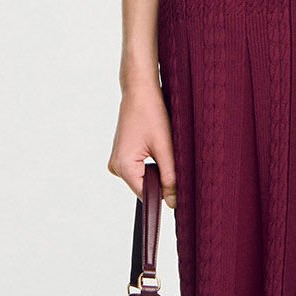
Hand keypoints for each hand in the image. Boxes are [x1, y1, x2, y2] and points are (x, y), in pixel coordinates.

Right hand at [109, 79, 177, 204]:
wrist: (140, 91)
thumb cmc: (151, 113)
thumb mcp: (165, 149)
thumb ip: (170, 179)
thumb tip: (174, 203)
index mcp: (123, 167)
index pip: (146, 195)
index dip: (163, 194)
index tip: (179, 186)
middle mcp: (115, 167)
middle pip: (144, 187)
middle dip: (161, 180)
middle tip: (172, 158)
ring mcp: (117, 161)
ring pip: (143, 178)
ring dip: (157, 170)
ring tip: (162, 149)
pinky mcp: (122, 155)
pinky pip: (139, 169)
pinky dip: (151, 163)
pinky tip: (156, 147)